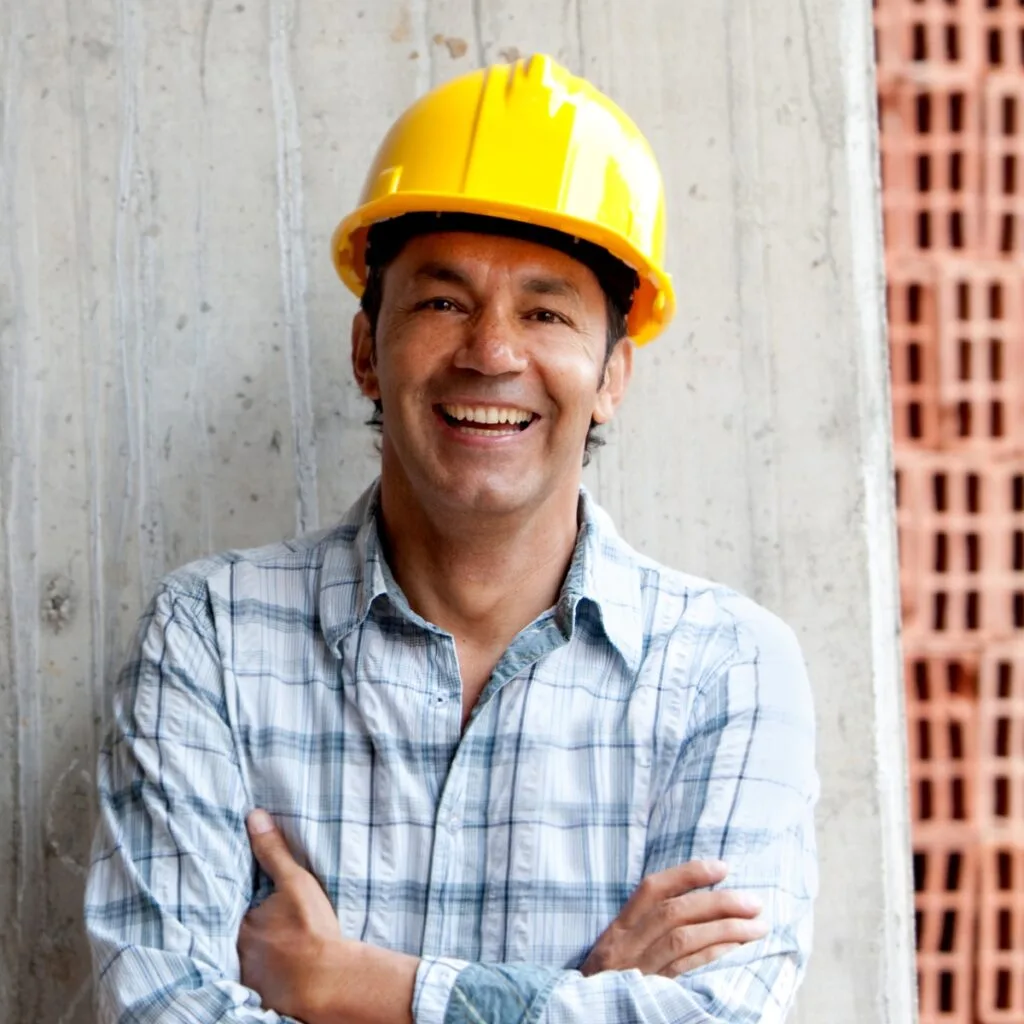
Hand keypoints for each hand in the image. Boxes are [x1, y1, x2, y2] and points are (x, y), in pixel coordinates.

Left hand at [238, 810, 344, 1021]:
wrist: (329, 979)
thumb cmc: (311, 929)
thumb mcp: (295, 882)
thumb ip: (273, 851)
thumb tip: (254, 817)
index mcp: (243, 923)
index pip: (235, 908)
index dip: (244, 903)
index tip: (253, 900)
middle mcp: (239, 952)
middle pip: (240, 935)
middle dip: (250, 930)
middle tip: (269, 925)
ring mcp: (249, 979)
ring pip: (249, 959)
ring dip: (258, 954)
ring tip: (275, 949)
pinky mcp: (263, 998)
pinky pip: (259, 983)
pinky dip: (266, 977)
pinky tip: (279, 972)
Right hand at [580, 860, 767, 977]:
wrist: (583, 1019)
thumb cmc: (608, 984)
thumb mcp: (616, 952)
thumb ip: (644, 929)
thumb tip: (695, 905)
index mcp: (618, 929)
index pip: (652, 888)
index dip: (688, 874)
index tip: (723, 867)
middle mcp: (625, 945)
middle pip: (674, 912)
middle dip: (718, 903)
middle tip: (754, 903)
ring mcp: (637, 971)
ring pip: (683, 939)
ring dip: (725, 929)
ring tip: (757, 927)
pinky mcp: (651, 995)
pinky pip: (686, 970)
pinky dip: (713, 956)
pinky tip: (736, 950)